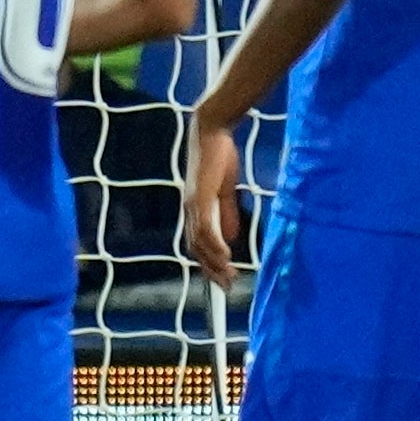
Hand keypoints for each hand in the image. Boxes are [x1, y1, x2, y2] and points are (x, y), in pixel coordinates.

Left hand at [178, 116, 250, 282]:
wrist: (211, 133)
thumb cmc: (218, 160)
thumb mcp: (225, 192)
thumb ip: (226, 215)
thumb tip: (230, 238)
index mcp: (194, 210)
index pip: (197, 244)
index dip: (207, 264)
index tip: (221, 280)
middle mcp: (190, 210)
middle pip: (196, 248)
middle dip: (210, 270)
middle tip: (226, 287)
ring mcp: (193, 204)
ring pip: (200, 241)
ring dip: (214, 262)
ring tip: (228, 277)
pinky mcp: (200, 196)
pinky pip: (206, 226)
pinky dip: (214, 243)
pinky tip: (225, 255)